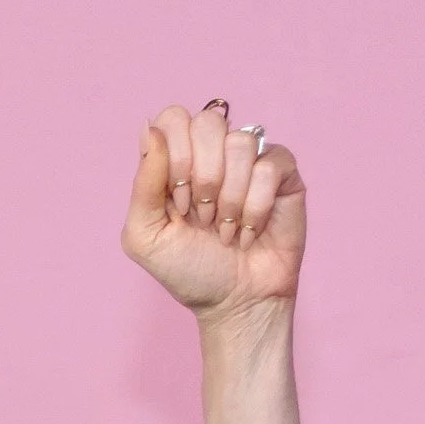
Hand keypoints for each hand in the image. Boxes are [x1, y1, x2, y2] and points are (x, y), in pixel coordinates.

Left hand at [123, 106, 304, 314]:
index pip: (174, 119)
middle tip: (202, 218)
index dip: (175, 158)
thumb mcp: (146, 238)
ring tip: (226, 231)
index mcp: (178, 159)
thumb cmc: (190, 272)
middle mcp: (215, 152)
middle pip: (208, 122)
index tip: (178, 205)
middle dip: (202, 178)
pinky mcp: (282, 173)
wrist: (235, 303)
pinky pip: (270, 165)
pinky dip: (256, 208)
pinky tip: (250, 232)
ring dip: (229, 199)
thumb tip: (149, 127)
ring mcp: (251, 159)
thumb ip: (141, 185)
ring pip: (240, 143)